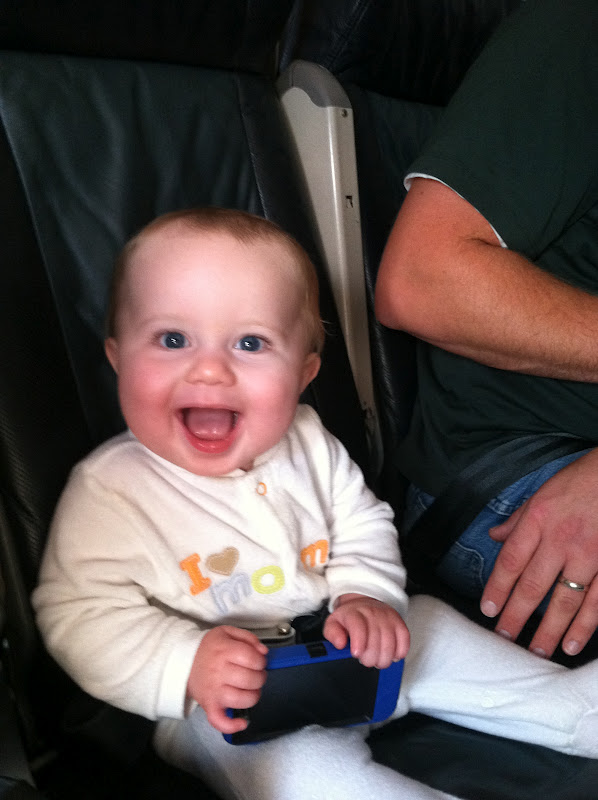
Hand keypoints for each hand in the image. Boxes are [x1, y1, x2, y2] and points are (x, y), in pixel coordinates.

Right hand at [187, 625, 267, 733]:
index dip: (261, 661)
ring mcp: (213, 691)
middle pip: (250, 679)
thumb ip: (248, 637)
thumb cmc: (209, 648)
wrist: (183, 662)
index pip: (253, 659)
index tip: (258, 661)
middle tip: (255, 674)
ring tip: (250, 689)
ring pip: (242, 700)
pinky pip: (220, 721)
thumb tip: (264, 652)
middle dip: (260, 677)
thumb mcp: (227, 632)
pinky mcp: (208, 705)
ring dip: (253, 696)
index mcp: (224, 650)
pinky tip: (242, 722)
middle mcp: (218, 671)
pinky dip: (232, 725)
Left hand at [323, 594, 409, 667]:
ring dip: (383, 659)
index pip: (358, 627)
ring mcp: (388, 617)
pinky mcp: (400, 622)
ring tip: (377, 660)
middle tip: (365, 659)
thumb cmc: (349, 618)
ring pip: (390, 645)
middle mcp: (372, 613)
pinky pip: (404, 641)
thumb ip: (332, 633)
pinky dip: (399, 653)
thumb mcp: (333, 623)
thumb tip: (340, 643)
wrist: (365, 603)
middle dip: (369, 658)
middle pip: (375, 642)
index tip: (356, 653)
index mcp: (354, 613)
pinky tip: (391, 654)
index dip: (359, 643)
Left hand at [480, 449, 597, 656]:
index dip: (497, 588)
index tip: (488, 609)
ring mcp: (588, 555)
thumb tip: (495, 535)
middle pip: (533, 585)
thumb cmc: (580, 481)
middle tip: (505, 637)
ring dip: (549, 629)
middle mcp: (560, 540)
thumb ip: (519, 519)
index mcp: (538, 520)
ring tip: (536, 650)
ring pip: (565, 600)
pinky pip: (597, 601)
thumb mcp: (542, 493)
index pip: (511, 561)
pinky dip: (584, 626)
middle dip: (516, 615)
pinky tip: (572, 643)